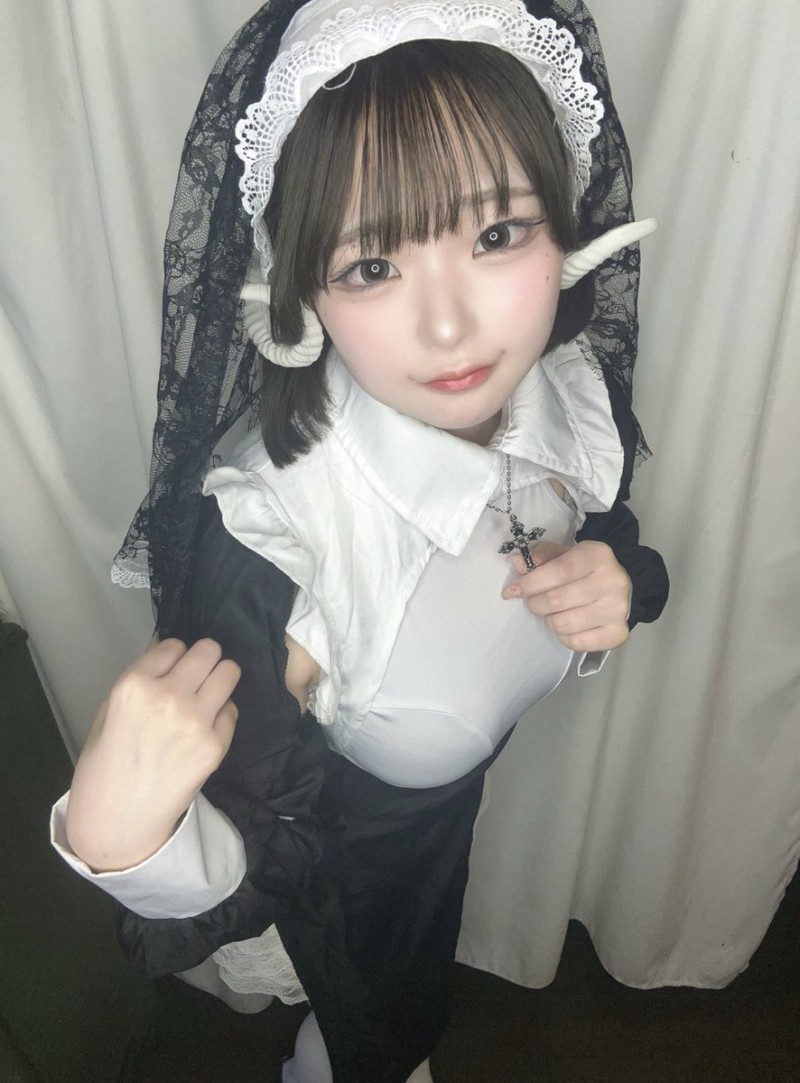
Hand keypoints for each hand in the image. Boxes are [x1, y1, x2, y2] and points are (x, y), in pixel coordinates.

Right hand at [66, 638, 239, 871]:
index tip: (173, 669)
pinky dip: (221, 716)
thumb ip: (140, 676)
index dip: (174, 657)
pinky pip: (231, 711)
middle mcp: (167, 697)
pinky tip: (203, 731)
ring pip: (229, 673)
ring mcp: (195, 721)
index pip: (173, 645)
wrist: (118, 819)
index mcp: (134, 686)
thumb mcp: (108, 711)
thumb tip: (164, 646)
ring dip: (220, 680)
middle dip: (204, 660)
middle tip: (198, 676)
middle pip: (208, 651)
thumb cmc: (106, 764)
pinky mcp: (214, 745)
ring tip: (207, 696)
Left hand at [502, 540, 631, 652]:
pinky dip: (563, 637)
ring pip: (564, 623)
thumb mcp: (563, 555)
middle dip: (536, 604)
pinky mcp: (618, 633)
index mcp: (598, 555)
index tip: (512, 591)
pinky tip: (567, 626)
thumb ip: (540, 557)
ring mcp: (618, 609)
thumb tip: (517, 562)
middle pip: (558, 599)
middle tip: (534, 603)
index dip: (531, 582)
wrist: (615, 589)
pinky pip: (576, 642)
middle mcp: (614, 581)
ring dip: (550, 620)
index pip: (559, 570)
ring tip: (553, 613)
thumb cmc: (583, 570)